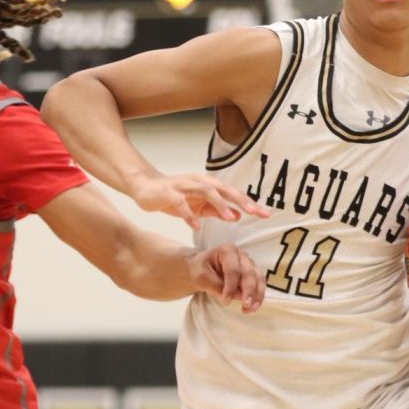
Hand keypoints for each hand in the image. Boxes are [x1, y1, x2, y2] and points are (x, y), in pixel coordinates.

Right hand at [131, 171, 269, 229]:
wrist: (144, 187)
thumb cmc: (174, 196)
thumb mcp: (198, 205)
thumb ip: (216, 210)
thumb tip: (237, 215)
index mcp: (207, 185)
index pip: (232, 193)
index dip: (248, 202)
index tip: (264, 213)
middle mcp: (198, 182)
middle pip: (223, 189)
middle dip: (240, 200)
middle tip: (254, 212)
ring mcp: (183, 186)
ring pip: (205, 192)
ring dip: (218, 204)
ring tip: (230, 216)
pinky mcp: (168, 193)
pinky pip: (180, 203)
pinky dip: (188, 214)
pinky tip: (196, 226)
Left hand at [187, 243, 264, 312]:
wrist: (200, 270)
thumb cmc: (199, 270)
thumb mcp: (201, 277)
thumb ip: (217, 285)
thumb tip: (236, 296)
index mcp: (227, 250)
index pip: (233, 269)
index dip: (231, 286)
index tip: (225, 301)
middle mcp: (241, 255)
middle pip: (249, 273)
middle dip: (249, 290)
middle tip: (245, 305)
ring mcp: (248, 264)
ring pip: (258, 279)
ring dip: (257, 295)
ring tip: (251, 309)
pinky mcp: (252, 274)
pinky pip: (259, 285)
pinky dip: (258, 297)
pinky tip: (252, 307)